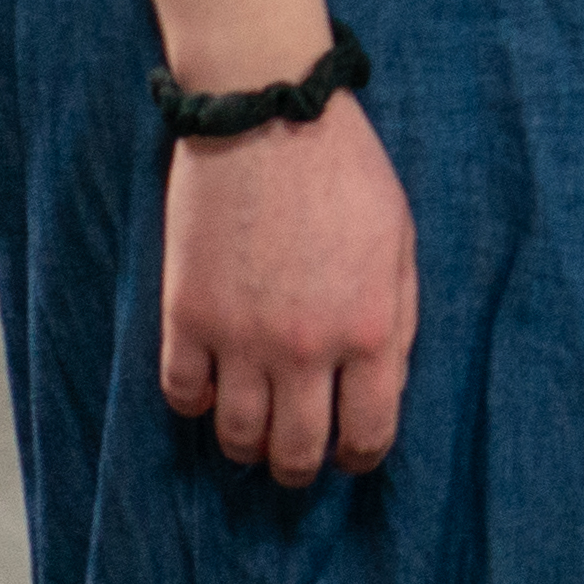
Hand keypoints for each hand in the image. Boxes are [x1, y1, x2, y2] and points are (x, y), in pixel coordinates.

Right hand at [156, 94, 416, 483]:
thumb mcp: (400, 242)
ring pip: (236, 437)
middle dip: (300, 467)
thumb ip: (397, 319)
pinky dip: (195, 405)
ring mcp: (239, 338)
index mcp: (370, 329)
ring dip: (248, 446)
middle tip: (298, 460)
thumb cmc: (345, 172)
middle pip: (296, 451)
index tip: (353, 456)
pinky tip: (211, 391)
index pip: (369, 432)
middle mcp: (305, 348)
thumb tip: (384, 383)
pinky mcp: (186, 318)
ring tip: (255, 435)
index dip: (362, 456)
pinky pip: (182, 396)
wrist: (267, 116)